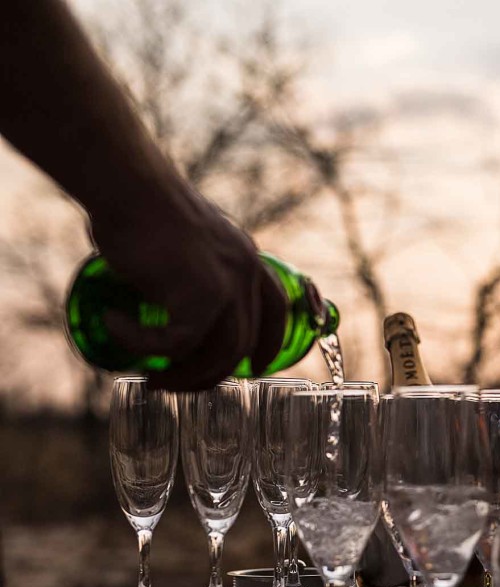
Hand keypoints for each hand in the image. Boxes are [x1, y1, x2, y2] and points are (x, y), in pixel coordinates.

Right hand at [89, 184, 285, 390]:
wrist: (127, 184)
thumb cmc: (142, 208)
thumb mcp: (185, 245)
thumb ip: (192, 274)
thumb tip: (170, 310)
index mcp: (248, 260)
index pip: (276, 311)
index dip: (270, 344)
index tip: (256, 368)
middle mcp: (246, 273)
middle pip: (242, 344)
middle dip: (208, 375)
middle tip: (170, 383)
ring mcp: (227, 285)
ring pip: (216, 354)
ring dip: (182, 376)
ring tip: (149, 378)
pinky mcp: (198, 296)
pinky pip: (174, 343)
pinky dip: (141, 344)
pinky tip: (115, 326)